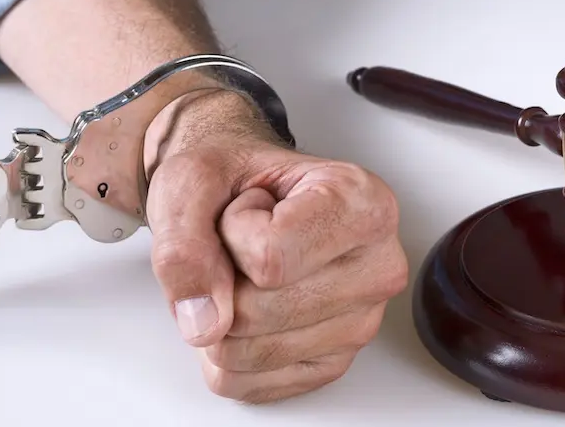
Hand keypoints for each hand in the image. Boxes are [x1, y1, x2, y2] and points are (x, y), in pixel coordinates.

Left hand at [143, 92, 408, 402]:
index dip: (233, 233)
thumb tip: (205, 322)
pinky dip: (226, 350)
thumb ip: (185, 242)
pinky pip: (246, 382)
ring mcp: (362, 323)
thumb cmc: (235, 181)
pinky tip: (253, 303)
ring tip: (250, 269)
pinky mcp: (333, 363)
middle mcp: (379, 266)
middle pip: (258, 311)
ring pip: (247, 354)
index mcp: (364, 205)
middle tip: (246, 241)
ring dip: (222, 314)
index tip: (249, 206)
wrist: (243, 196)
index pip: (270, 256)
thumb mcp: (192, 180)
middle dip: (223, 278)